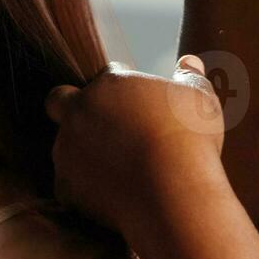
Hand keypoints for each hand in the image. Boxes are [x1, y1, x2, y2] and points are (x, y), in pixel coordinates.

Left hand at [44, 55, 226, 233]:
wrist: (173, 195)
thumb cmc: (189, 142)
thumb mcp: (199, 101)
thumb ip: (190, 77)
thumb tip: (190, 63)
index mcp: (108, 85)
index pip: (107, 74)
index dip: (122, 86)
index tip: (138, 104)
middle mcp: (78, 114)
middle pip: (59, 101)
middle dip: (74, 108)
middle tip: (104, 126)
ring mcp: (67, 152)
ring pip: (64, 147)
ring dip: (82, 152)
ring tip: (116, 168)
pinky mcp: (66, 188)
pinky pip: (69, 186)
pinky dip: (84, 190)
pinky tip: (110, 195)